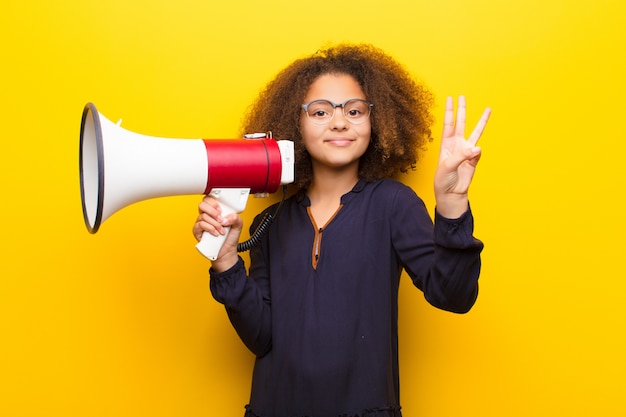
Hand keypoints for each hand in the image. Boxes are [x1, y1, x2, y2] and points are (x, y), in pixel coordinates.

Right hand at [192, 195, 242, 270]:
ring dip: (215, 223)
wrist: (226, 251)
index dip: (213, 201)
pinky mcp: (197, 231)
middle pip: (202, 205)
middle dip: (213, 211)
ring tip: (221, 230)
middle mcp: (207, 216)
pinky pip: (200, 225)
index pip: (209, 199)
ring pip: (203, 216)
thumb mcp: (238, 225)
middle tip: (220, 218)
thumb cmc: (230, 238)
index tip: (221, 209)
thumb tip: (226, 217)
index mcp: (215, 211)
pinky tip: (216, 233)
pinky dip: (210, 228)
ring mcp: (201, 223)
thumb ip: (236, 217)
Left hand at [434, 96, 490, 217]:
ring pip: (475, 132)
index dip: (449, 111)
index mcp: (446, 144)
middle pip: (460, 123)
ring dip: (481, 121)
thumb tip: (477, 148)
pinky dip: (477, 153)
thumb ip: (461, 156)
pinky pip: (478, 153)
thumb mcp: (447, 167)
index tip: (450, 98)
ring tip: (488, 110)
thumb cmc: (443, 180)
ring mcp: (466, 151)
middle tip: (463, 96)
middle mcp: (456, 144)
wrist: (451, 193)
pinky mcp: (474, 159)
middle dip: (462, 110)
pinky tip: (474, 154)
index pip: (448, 124)